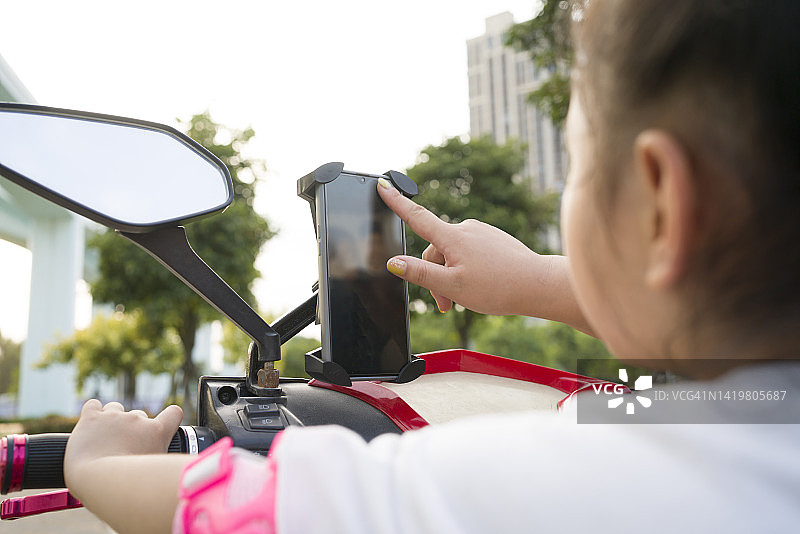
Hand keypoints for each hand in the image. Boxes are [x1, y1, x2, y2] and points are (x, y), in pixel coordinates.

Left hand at [65, 400, 182, 500]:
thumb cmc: (126, 486)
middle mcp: (137, 419)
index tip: (159, 427)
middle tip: (122, 448)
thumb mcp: (155, 474)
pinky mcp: (92, 417)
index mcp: (157, 432)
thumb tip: (164, 469)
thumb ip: (160, 463)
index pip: (173, 413)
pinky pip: (93, 405)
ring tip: (104, 441)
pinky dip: (92, 413)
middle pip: (139, 415)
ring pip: (115, 408)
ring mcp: (114, 416)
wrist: (96, 481)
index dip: (168, 419)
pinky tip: (91, 427)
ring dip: (111, 420)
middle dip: (132, 428)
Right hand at [377, 178, 547, 315]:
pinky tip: (481, 285)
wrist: (538, 285)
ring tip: (465, 298)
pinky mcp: (492, 238)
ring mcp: (481, 232)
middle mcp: (466, 228)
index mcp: (453, 238)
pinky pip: (469, 253)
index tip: (382, 184)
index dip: (395, 201)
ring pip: (452, 254)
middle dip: (435, 276)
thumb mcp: (452, 286)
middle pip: (434, 251)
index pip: (416, 216)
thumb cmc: (498, 287)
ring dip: (451, 276)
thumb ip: (420, 273)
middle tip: (447, 304)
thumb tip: (393, 262)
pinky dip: (466, 270)